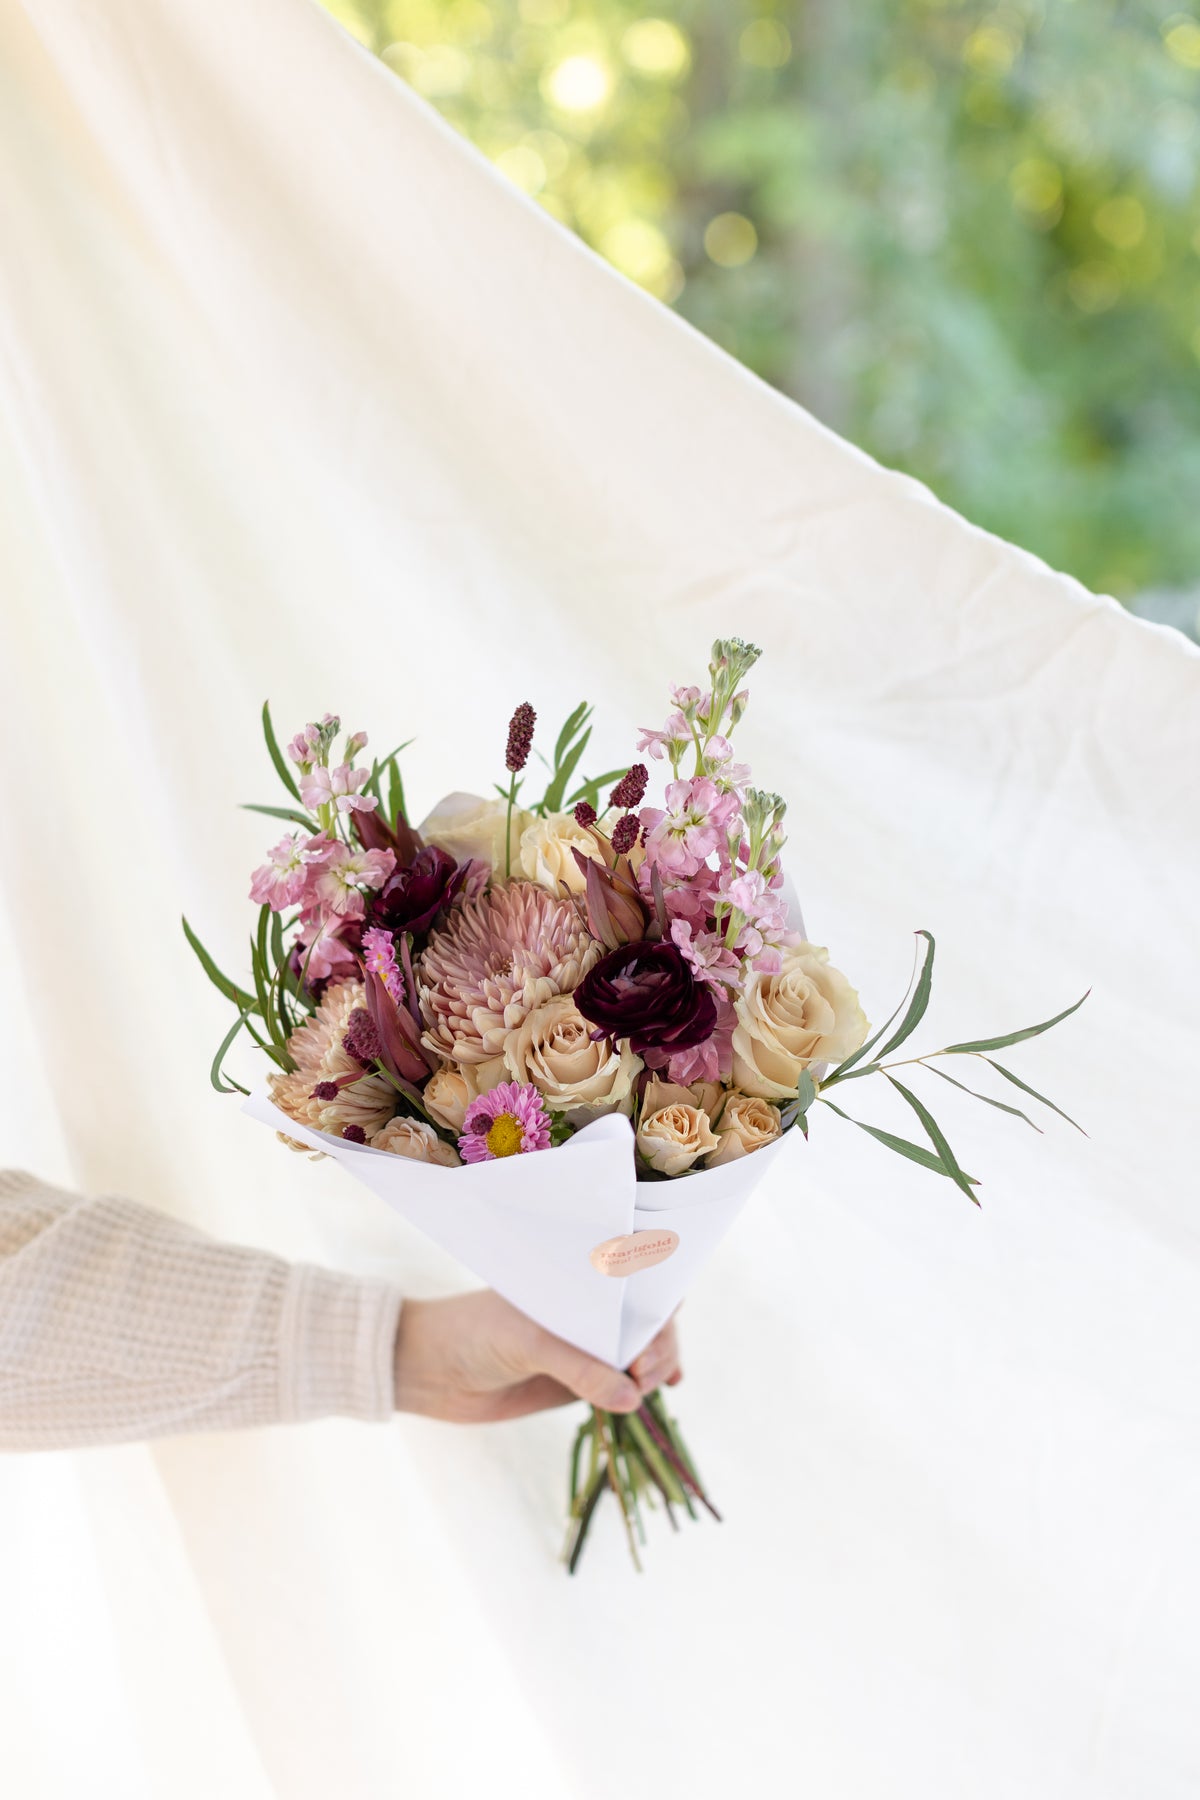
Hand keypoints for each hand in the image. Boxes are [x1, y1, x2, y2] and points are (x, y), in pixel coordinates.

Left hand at [392, 1289, 681, 1422]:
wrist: (431, 1372)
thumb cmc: (474, 1335)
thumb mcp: (529, 1344)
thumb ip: (580, 1369)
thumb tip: (634, 1398)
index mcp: (576, 1279)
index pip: (635, 1277)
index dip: (656, 1303)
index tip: (651, 1337)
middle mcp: (587, 1309)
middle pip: (647, 1320)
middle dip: (659, 1344)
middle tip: (645, 1374)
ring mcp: (586, 1344)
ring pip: (641, 1352)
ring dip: (656, 1367)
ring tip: (645, 1388)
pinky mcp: (579, 1380)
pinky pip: (624, 1382)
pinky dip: (647, 1386)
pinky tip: (667, 1390)